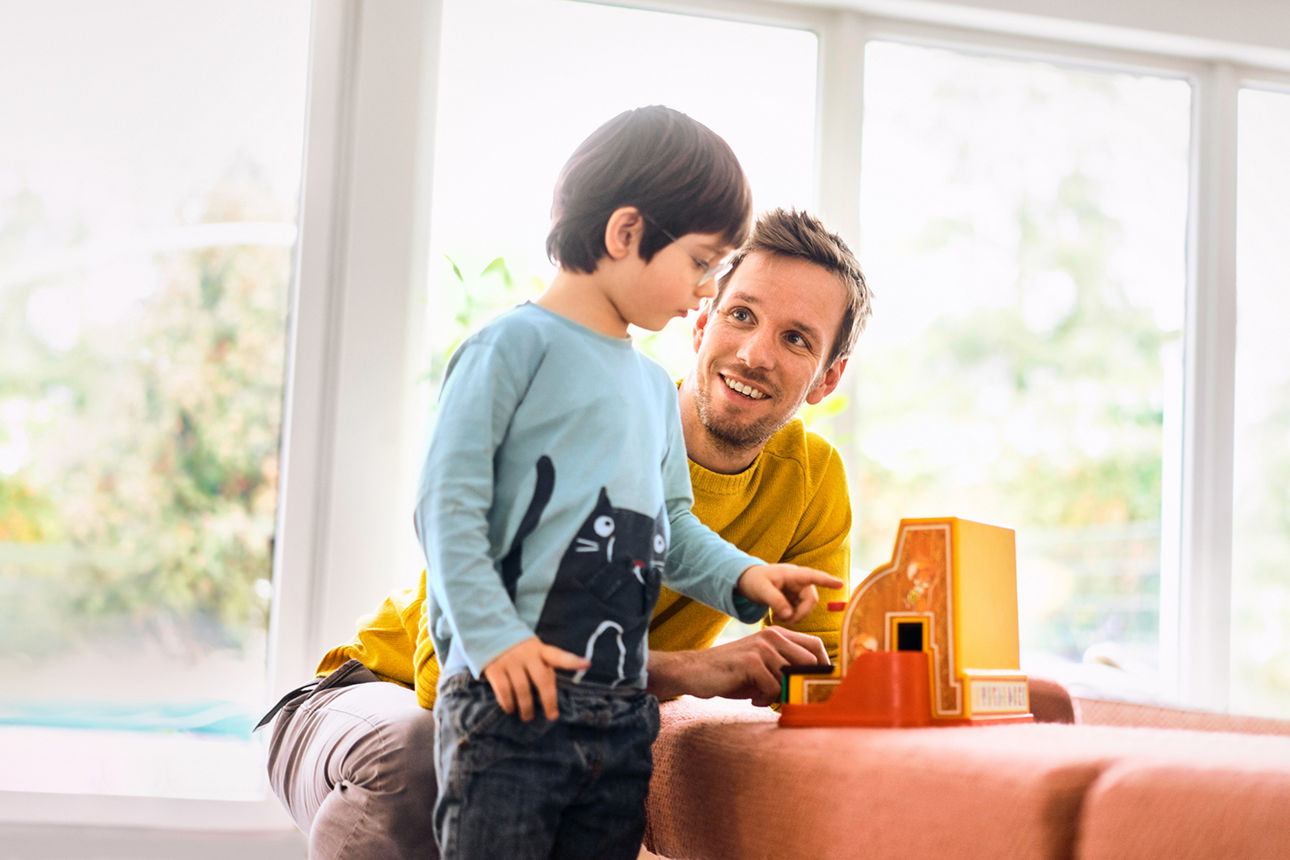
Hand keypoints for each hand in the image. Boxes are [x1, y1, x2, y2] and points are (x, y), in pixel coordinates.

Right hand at [482, 637, 589, 720]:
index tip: (586, 664)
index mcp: (541, 650)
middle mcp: (527, 655)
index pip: (558, 656)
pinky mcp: (495, 669)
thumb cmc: (520, 651)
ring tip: (527, 716)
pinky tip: (510, 709)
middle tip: (551, 716)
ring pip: (522, 688)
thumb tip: (549, 697)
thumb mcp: (535, 651)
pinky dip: (508, 703)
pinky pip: (504, 690)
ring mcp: (511, 661)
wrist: (491, 634)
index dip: (572, 661)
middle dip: (549, 700)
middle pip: (542, 679)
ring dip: (526, 707)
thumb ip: (544, 667)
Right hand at [647, 628, 829, 706]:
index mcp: (778, 634)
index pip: (815, 645)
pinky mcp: (751, 661)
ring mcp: (762, 647)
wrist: (695, 671)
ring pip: (790, 679)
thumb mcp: (763, 667)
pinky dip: (765, 699)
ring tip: (761, 696)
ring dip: (779, 695)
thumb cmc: (732, 673)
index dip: (825, 666)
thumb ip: (786, 670)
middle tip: (790, 699)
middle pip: (809, 662)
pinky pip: (773, 688)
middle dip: (804, 685)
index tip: (822, 685)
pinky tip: (752, 698)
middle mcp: (772, 636)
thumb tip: (814, 687)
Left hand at [736, 564, 844, 624]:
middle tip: (786, 622)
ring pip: (805, 607)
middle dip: (800, 613)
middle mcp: (798, 581)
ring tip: (777, 618)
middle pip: (810, 599)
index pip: (813, 576)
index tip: (840, 584)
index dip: (827, 581)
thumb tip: (788, 615)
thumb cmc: (754, 580)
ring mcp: (797, 589)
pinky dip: (790, 615)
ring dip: (794, 616)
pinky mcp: (794, 597)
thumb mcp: (761, 590)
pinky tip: (778, 616)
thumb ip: (775, 602)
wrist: (747, 580)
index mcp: (792, 574)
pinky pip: (799, 610)